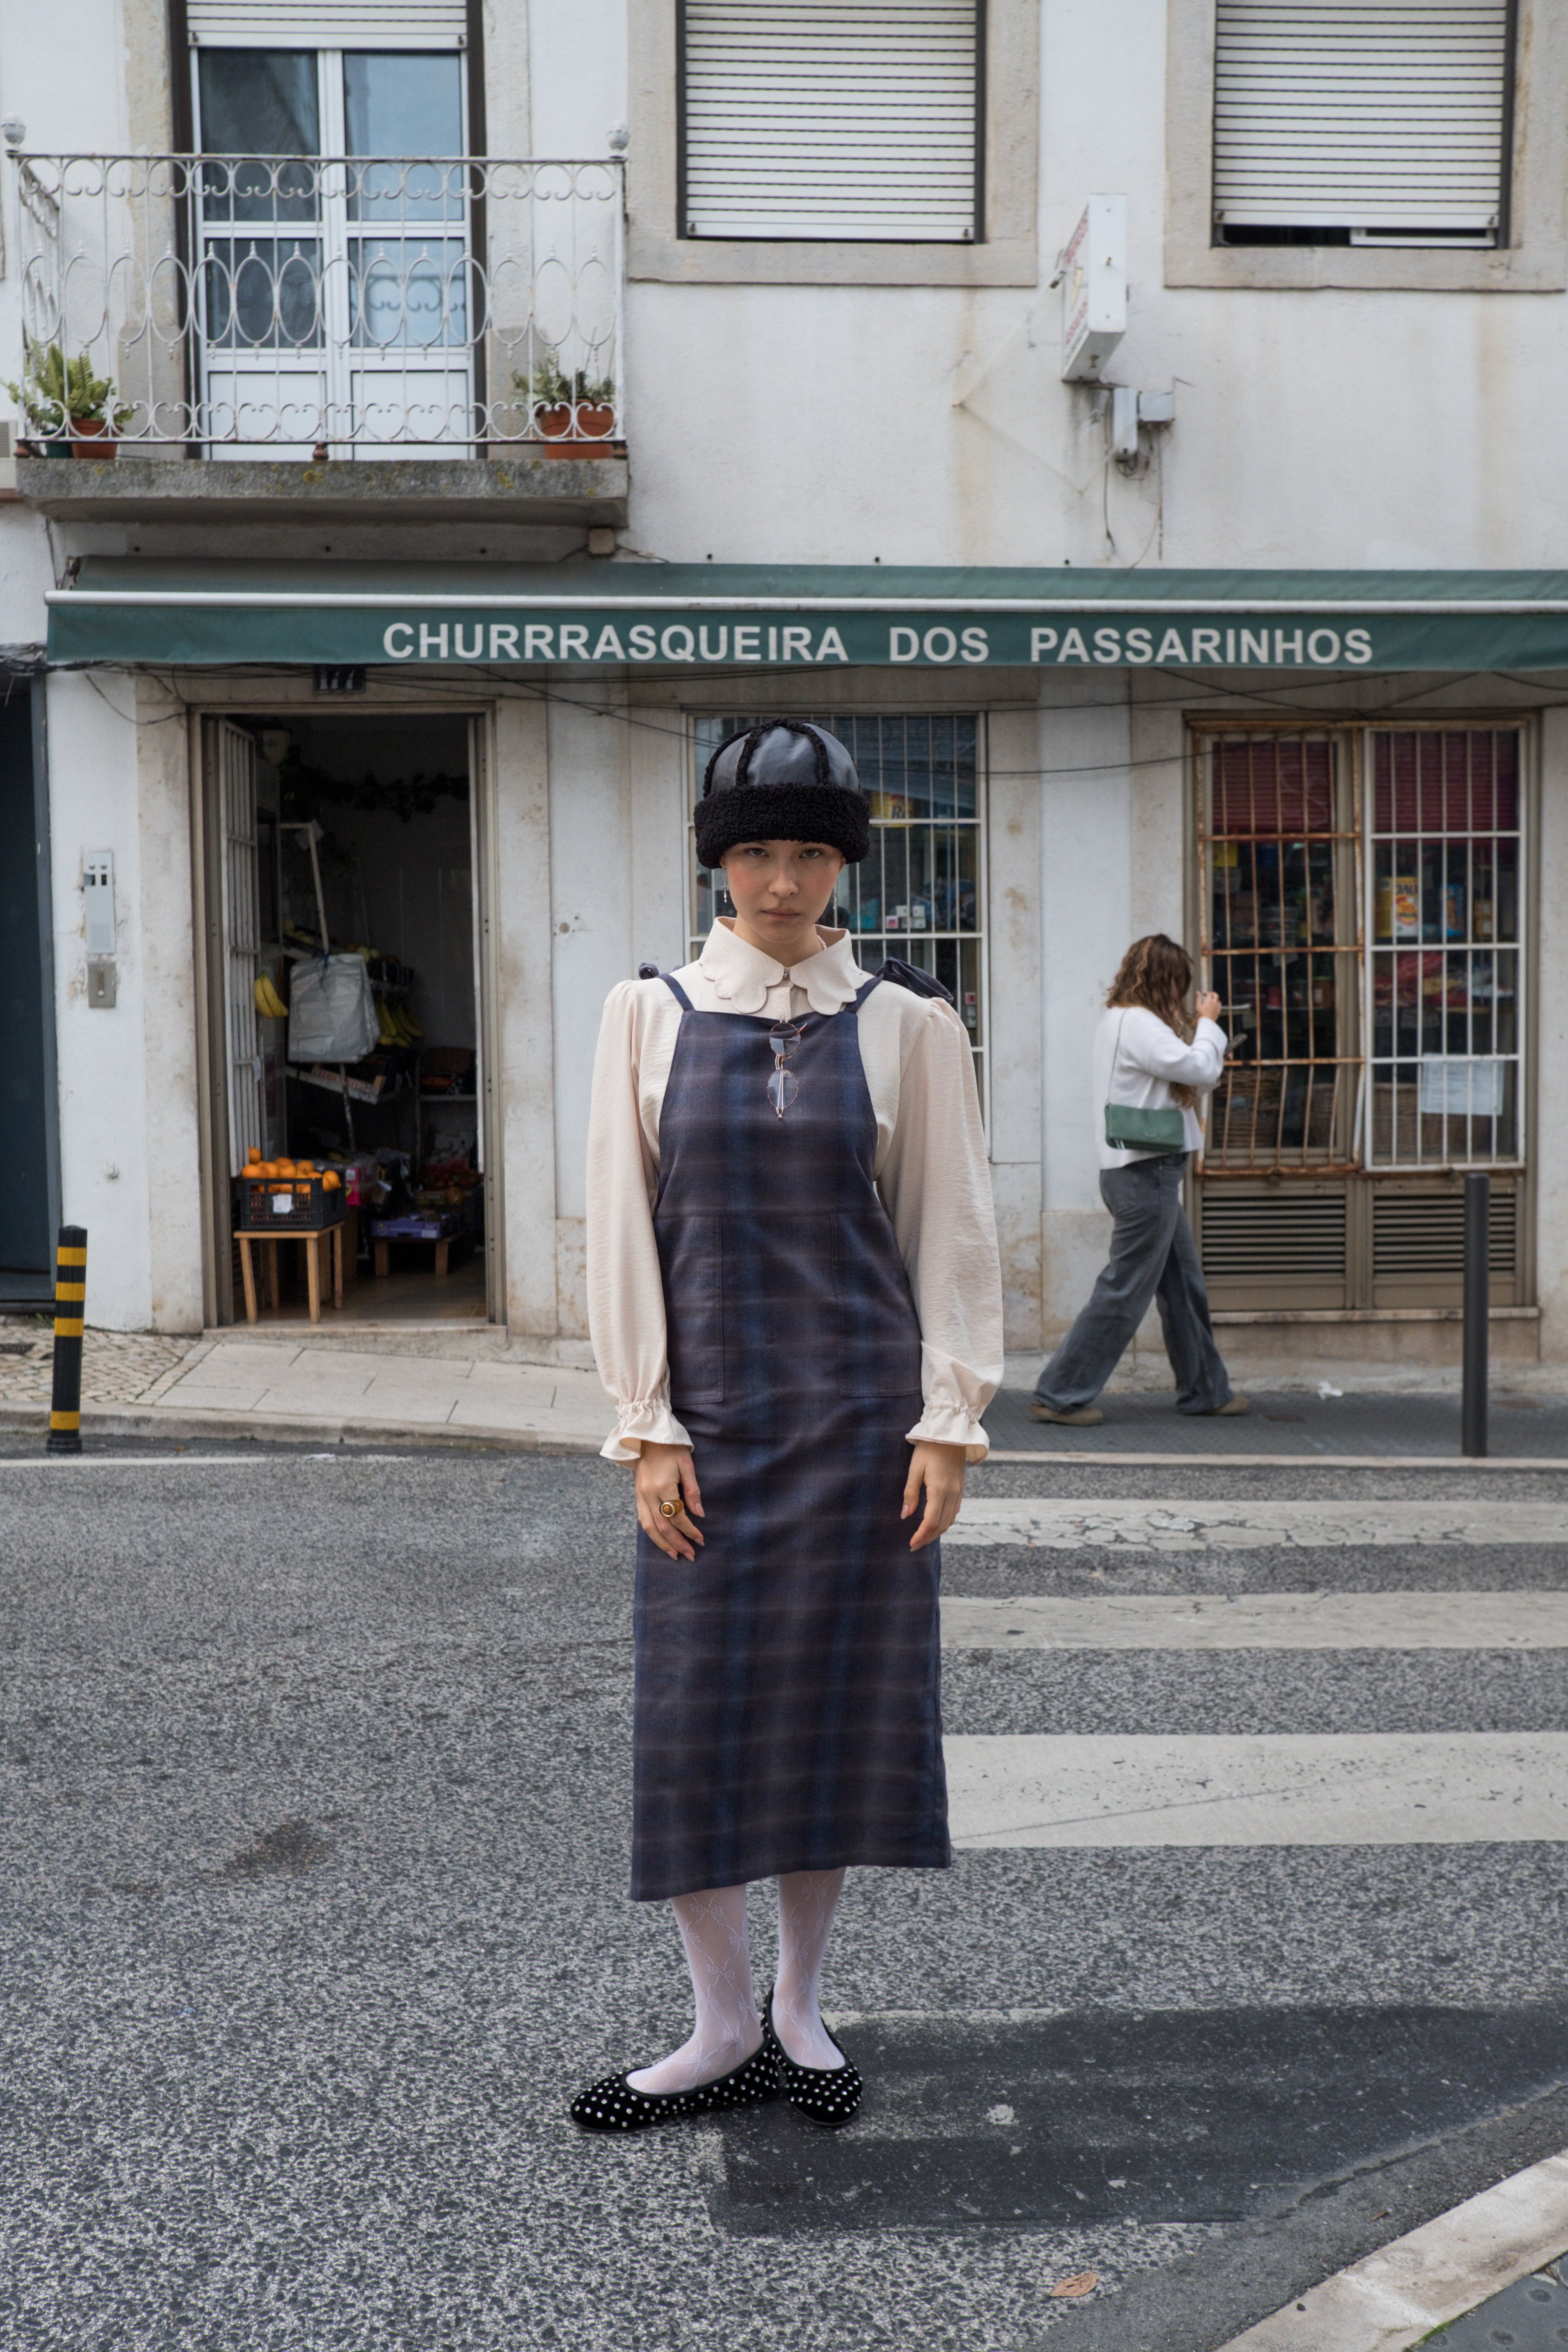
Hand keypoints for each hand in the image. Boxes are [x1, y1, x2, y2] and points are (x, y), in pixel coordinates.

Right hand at [635, 1440, 704, 1560]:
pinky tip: (660, 1540)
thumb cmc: (671, 1448)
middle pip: (663, 1527)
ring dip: (662, 1543)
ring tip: (674, 1554)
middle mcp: (649, 1494)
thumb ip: (693, 1490)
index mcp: (663, 1486)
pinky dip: (652, 1533)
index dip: (690, 1530)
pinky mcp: (637, 1496)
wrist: (648, 1436)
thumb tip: (700, 1514)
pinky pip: (642, 1519)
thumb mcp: (687, 1465)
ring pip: (649, 1527)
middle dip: (677, 1543)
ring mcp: (640, 1496)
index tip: (701, 1539)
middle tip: (690, 1555)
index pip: (678, 1516)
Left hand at [901, 1441, 966, 1551]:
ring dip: (937, 1531)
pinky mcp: (961, 1487)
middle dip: (928, 1537)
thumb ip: (911, 1493)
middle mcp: (952, 1493)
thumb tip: (906, 1514)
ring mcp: (959, 1491)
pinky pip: (955, 1511)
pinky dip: (945, 1520)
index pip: (931, 1521)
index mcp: (940, 1489)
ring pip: (950, 1520)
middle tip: (915, 1544)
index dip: (921, 1535)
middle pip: (942, 1525)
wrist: (950, 1432)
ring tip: (924, 1536)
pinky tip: (935, 1521)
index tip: (911, 1544)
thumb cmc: (929, 1448)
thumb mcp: (915, 1468)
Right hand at [1195, 990, 1221, 1023]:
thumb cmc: (1200, 1015)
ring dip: (1215, 999)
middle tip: (1209, 994)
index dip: (1206, 992)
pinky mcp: (1218, 1012)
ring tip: (1211, 1000)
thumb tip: (1198, 992)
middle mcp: (1214, 1003)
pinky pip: (1219, 1006)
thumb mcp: (1198, 1006)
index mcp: (1209, 1001)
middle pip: (1216, 995)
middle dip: (1212, 993)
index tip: (1203, 994)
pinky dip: (1218, 1004)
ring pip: (1218, 1000)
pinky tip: (1215, 1005)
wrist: (1205, 1023)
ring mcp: (1217, 1008)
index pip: (1209, 993)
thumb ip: (1198, 998)